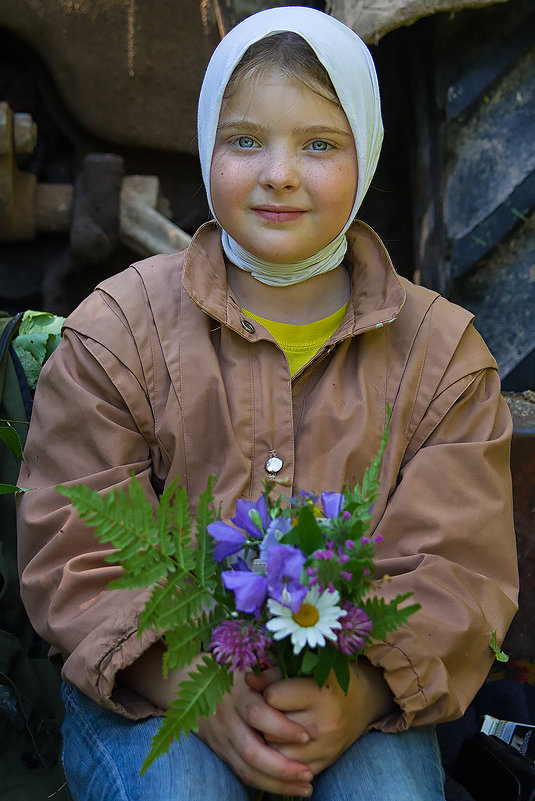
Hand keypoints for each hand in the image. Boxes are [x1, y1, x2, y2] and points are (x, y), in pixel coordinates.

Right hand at [197, 669, 313, 796]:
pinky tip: (290, 788)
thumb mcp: (249, 665)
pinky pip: (242, 774)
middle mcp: (228, 720)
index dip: (282, 727)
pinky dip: (267, 785)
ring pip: (247, 770)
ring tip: (306, 787)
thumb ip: (272, 675)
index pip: (257, 715)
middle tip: (308, 772)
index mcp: (238, 694)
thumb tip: (302, 679)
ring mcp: (223, 740)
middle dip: (282, 767)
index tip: (306, 735)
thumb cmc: (229, 671)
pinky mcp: (221, 752)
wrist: (187, 683)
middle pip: (251, 751)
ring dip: (278, 783)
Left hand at [254, 658, 394, 775]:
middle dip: (263, 719)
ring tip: (272, 724)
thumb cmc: (330, 677)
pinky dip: (279, 757)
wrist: (363, 701)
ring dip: (268, 740)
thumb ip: (276, 674)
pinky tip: (281, 741)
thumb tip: (248, 680)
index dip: (265, 691)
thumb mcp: (307, 667)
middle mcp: (324, 724)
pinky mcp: (324, 764)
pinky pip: (287, 770)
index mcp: (321, 693)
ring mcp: (325, 748)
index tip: (267, 686)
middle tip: (266, 708)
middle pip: (270, 728)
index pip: (273, 698)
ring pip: (275, 752)